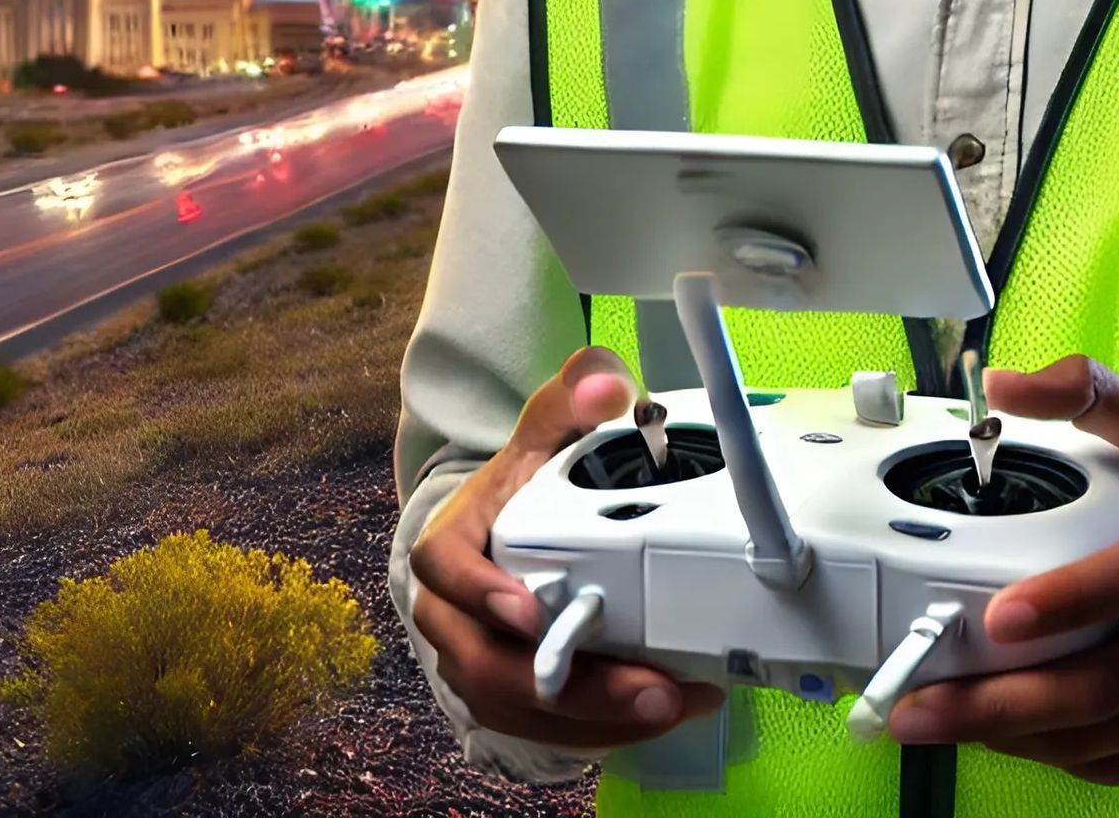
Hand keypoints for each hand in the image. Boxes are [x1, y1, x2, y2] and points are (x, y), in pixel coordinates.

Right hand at [409, 345, 724, 749]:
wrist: (515, 521)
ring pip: (522, 711)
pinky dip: (608, 727)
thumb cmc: (530, 473)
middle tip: (647, 687)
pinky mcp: (516, 697)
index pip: (443, 569)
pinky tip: (670, 710)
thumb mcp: (551, 423)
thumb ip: (577, 393)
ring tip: (675, 703)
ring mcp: (481, 662)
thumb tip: (607, 387)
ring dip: (599, 719)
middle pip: (488, 666)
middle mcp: (454, 614)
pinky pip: (551, 730)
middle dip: (568, 688)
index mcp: (450, 543)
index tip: (530, 614)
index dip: (479, 594)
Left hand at [887, 355, 1118, 784]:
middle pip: (1103, 684)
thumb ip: (1092, 393)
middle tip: (920, 701)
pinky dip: (1055, 754)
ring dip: (1013, 735)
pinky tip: (1004, 734)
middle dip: (1002, 701)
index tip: (1000, 616)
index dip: (1069, 601)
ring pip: (1104, 735)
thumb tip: (1002, 385)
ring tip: (938, 717)